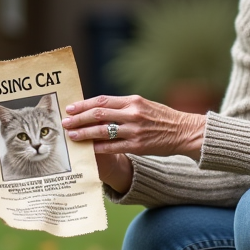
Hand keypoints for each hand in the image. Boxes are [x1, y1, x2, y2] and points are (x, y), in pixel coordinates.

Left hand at [62, 94, 206, 162]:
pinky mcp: (138, 146)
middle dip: (78, 118)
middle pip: (98, 114)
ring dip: (84, 133)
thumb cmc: (162, 118)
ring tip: (71, 136)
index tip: (70, 108)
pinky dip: (98, 148)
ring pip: (102, 131)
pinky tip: (88, 149)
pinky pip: (112, 147)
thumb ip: (124, 106)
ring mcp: (135, 130)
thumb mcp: (144, 105)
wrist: (184, 131)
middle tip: (65, 122)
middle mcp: (133, 113)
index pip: (102, 100)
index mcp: (133, 101)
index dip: (83, 104)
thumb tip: (100, 109)